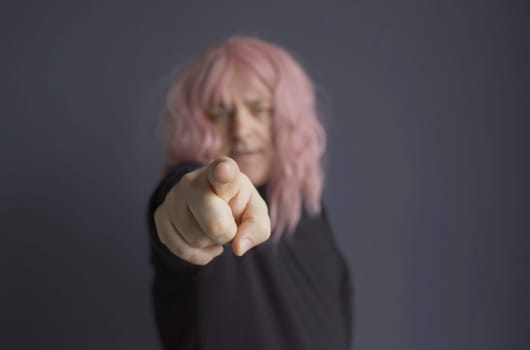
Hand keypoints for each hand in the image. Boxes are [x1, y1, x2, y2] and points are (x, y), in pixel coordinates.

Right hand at [153, 157, 270, 264]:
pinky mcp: (160, 215)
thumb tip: (238, 247)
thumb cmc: (237, 206)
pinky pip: (180, 249)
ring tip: (213, 229)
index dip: (224, 173)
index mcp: (223, 172)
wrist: (208, 203)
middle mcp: (193, 181)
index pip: (223, 172)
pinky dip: (197, 254)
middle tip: (229, 226)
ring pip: (196, 239)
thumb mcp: (255, 213)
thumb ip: (256, 228)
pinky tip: (202, 241)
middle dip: (227, 234)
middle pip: (214, 222)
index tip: (225, 171)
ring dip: (210, 243)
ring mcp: (173, 197)